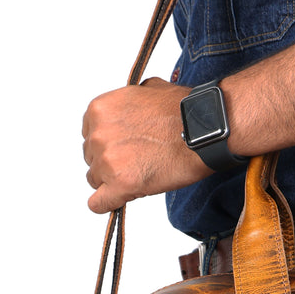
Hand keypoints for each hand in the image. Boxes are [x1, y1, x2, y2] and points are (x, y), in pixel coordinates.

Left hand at [82, 78, 208, 213]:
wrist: (204, 130)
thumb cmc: (183, 111)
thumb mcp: (147, 89)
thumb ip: (128, 104)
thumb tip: (129, 112)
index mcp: (100, 110)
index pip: (90, 135)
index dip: (109, 143)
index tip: (125, 147)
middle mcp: (98, 135)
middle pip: (92, 158)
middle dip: (111, 161)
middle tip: (137, 160)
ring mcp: (108, 161)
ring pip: (96, 180)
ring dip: (113, 180)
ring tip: (140, 175)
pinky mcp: (121, 185)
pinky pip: (100, 203)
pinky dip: (107, 204)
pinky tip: (117, 200)